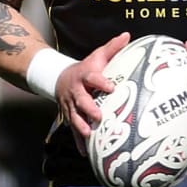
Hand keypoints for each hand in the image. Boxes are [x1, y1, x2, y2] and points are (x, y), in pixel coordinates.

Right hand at [56, 31, 130, 152]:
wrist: (58, 78)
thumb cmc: (84, 69)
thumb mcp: (97, 56)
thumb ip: (112, 48)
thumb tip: (127, 35)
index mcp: (84, 76)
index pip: (92, 77)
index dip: (101, 82)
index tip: (111, 86)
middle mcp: (76, 91)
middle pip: (81, 100)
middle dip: (88, 108)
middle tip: (99, 116)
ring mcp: (70, 105)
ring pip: (74, 116)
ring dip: (81, 125)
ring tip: (89, 134)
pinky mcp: (68, 115)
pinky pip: (72, 129)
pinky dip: (78, 141)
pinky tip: (85, 151)